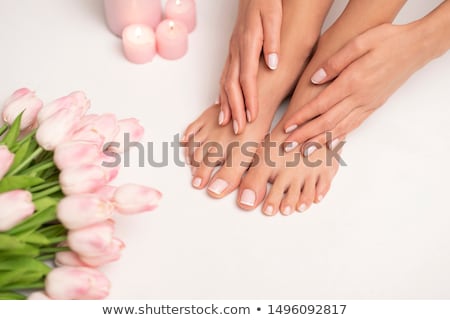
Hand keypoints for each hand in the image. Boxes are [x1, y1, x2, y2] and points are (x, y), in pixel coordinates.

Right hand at [219, 0, 281, 134]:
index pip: (247, 78)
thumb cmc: (266, 1)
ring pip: (225, 82)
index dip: (249, 99)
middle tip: (237, 128)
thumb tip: (273, 64)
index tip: (252, 116)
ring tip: (225, 122)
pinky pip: (223, 75)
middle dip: (235, 109)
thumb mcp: (273, 15)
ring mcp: (232, 51)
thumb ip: (273, 39)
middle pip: (232, 85)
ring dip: (225, 104)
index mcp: (247, 43)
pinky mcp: (232, 51)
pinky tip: (220, 102)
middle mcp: (236, 50)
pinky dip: (221, 91)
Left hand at [283, 23, 431, 153]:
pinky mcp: (374, 106)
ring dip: (320, 141)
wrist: (416, 47)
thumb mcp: (360, 42)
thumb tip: (315, 79)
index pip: (320, 105)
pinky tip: (330, 142)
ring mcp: (367, 105)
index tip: (287, 127)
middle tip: (287, 145)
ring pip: (340, 128)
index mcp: (352, 82)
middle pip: (327, 123)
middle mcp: (359, 98)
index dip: (302, 118)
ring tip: (303, 150)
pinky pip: (353, 126)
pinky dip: (339, 136)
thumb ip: (336, 62)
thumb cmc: (389, 41)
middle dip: (305, 136)